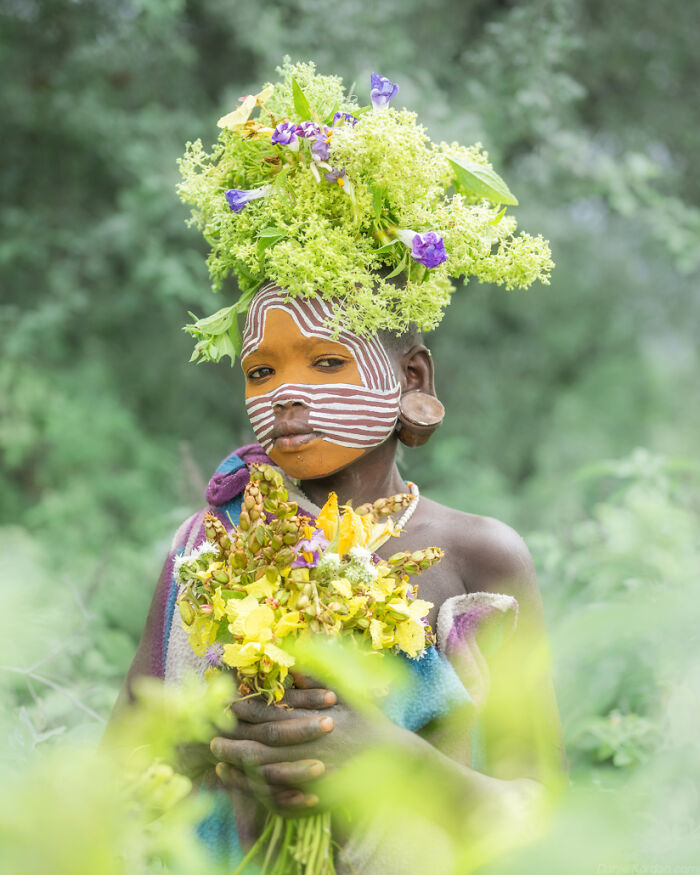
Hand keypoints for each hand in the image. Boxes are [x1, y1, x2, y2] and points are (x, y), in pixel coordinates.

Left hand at [211, 674, 401, 812]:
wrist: (395, 760)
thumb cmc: (369, 722)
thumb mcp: (346, 693)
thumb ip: (315, 678)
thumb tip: (288, 662)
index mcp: (315, 720)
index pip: (272, 717)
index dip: (246, 713)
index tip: (226, 707)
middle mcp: (311, 748)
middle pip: (263, 746)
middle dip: (234, 742)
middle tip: (210, 738)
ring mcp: (313, 774)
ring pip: (267, 774)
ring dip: (240, 768)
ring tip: (219, 763)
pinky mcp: (316, 795)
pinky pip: (280, 796)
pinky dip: (257, 791)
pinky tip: (243, 785)